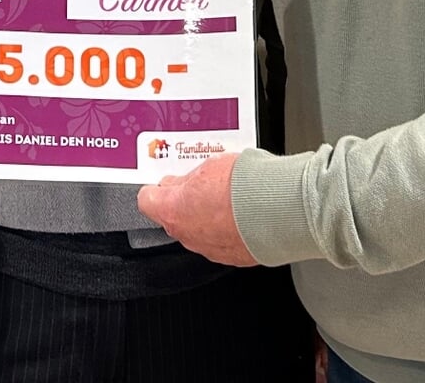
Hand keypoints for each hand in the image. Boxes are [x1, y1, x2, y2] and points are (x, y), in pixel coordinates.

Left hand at [136, 153, 258, 266]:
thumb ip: (188, 179)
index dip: (156, 190)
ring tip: (228, 200)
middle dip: (183, 204)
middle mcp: (186, 234)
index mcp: (173, 210)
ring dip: (207, 219)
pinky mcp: (230, 257)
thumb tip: (181, 182)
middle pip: (173, 218)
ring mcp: (208, 248)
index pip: (147, 200)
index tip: (163, 185)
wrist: (277, 209)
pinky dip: (227, 230)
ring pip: (198, 232)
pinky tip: (240, 215)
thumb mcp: (208, 167)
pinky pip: (221, 241)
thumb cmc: (244, 187)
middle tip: (201, 188)